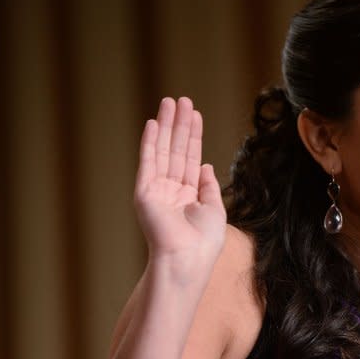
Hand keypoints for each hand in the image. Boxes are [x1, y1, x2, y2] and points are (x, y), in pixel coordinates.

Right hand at [134, 97, 225, 268]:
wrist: (188, 259)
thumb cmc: (205, 242)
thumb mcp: (214, 209)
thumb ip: (208, 186)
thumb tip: (205, 165)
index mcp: (188, 196)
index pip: (190, 158)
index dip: (193, 136)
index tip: (195, 114)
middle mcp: (171, 191)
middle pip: (175, 150)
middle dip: (179, 124)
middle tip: (182, 99)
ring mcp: (156, 190)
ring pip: (162, 150)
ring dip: (166, 126)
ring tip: (169, 102)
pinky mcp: (144, 192)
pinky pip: (148, 161)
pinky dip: (151, 142)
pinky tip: (154, 123)